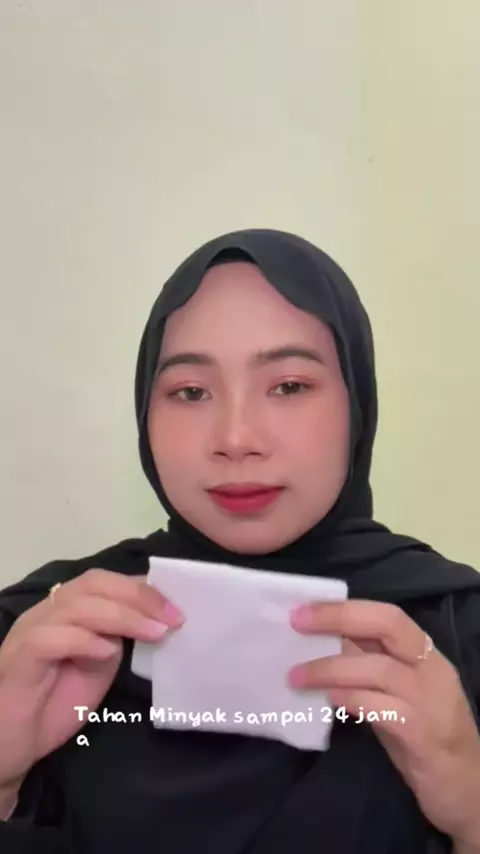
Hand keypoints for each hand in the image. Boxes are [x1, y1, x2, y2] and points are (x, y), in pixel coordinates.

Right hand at [0, 568, 183, 792]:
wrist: (9, 748)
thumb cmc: (52, 706)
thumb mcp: (97, 666)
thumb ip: (117, 639)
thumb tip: (153, 620)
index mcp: (65, 609)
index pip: (105, 582)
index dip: (143, 589)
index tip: (177, 608)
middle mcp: (46, 612)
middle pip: (93, 584)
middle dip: (139, 596)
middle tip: (173, 618)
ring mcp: (30, 632)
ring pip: (77, 605)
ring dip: (122, 616)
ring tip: (155, 633)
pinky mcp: (20, 659)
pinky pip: (50, 638)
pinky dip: (83, 640)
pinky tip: (108, 653)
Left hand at [288, 599, 479, 845]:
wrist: (468, 790)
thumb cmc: (425, 737)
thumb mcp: (396, 695)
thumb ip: (368, 668)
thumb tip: (322, 645)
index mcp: (425, 654)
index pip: (387, 615)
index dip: (344, 608)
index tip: (303, 610)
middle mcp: (432, 669)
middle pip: (388, 625)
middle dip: (339, 619)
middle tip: (297, 624)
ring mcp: (432, 701)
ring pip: (380, 669)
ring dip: (332, 668)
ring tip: (296, 675)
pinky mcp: (425, 735)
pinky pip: (384, 709)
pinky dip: (353, 700)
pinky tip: (329, 701)